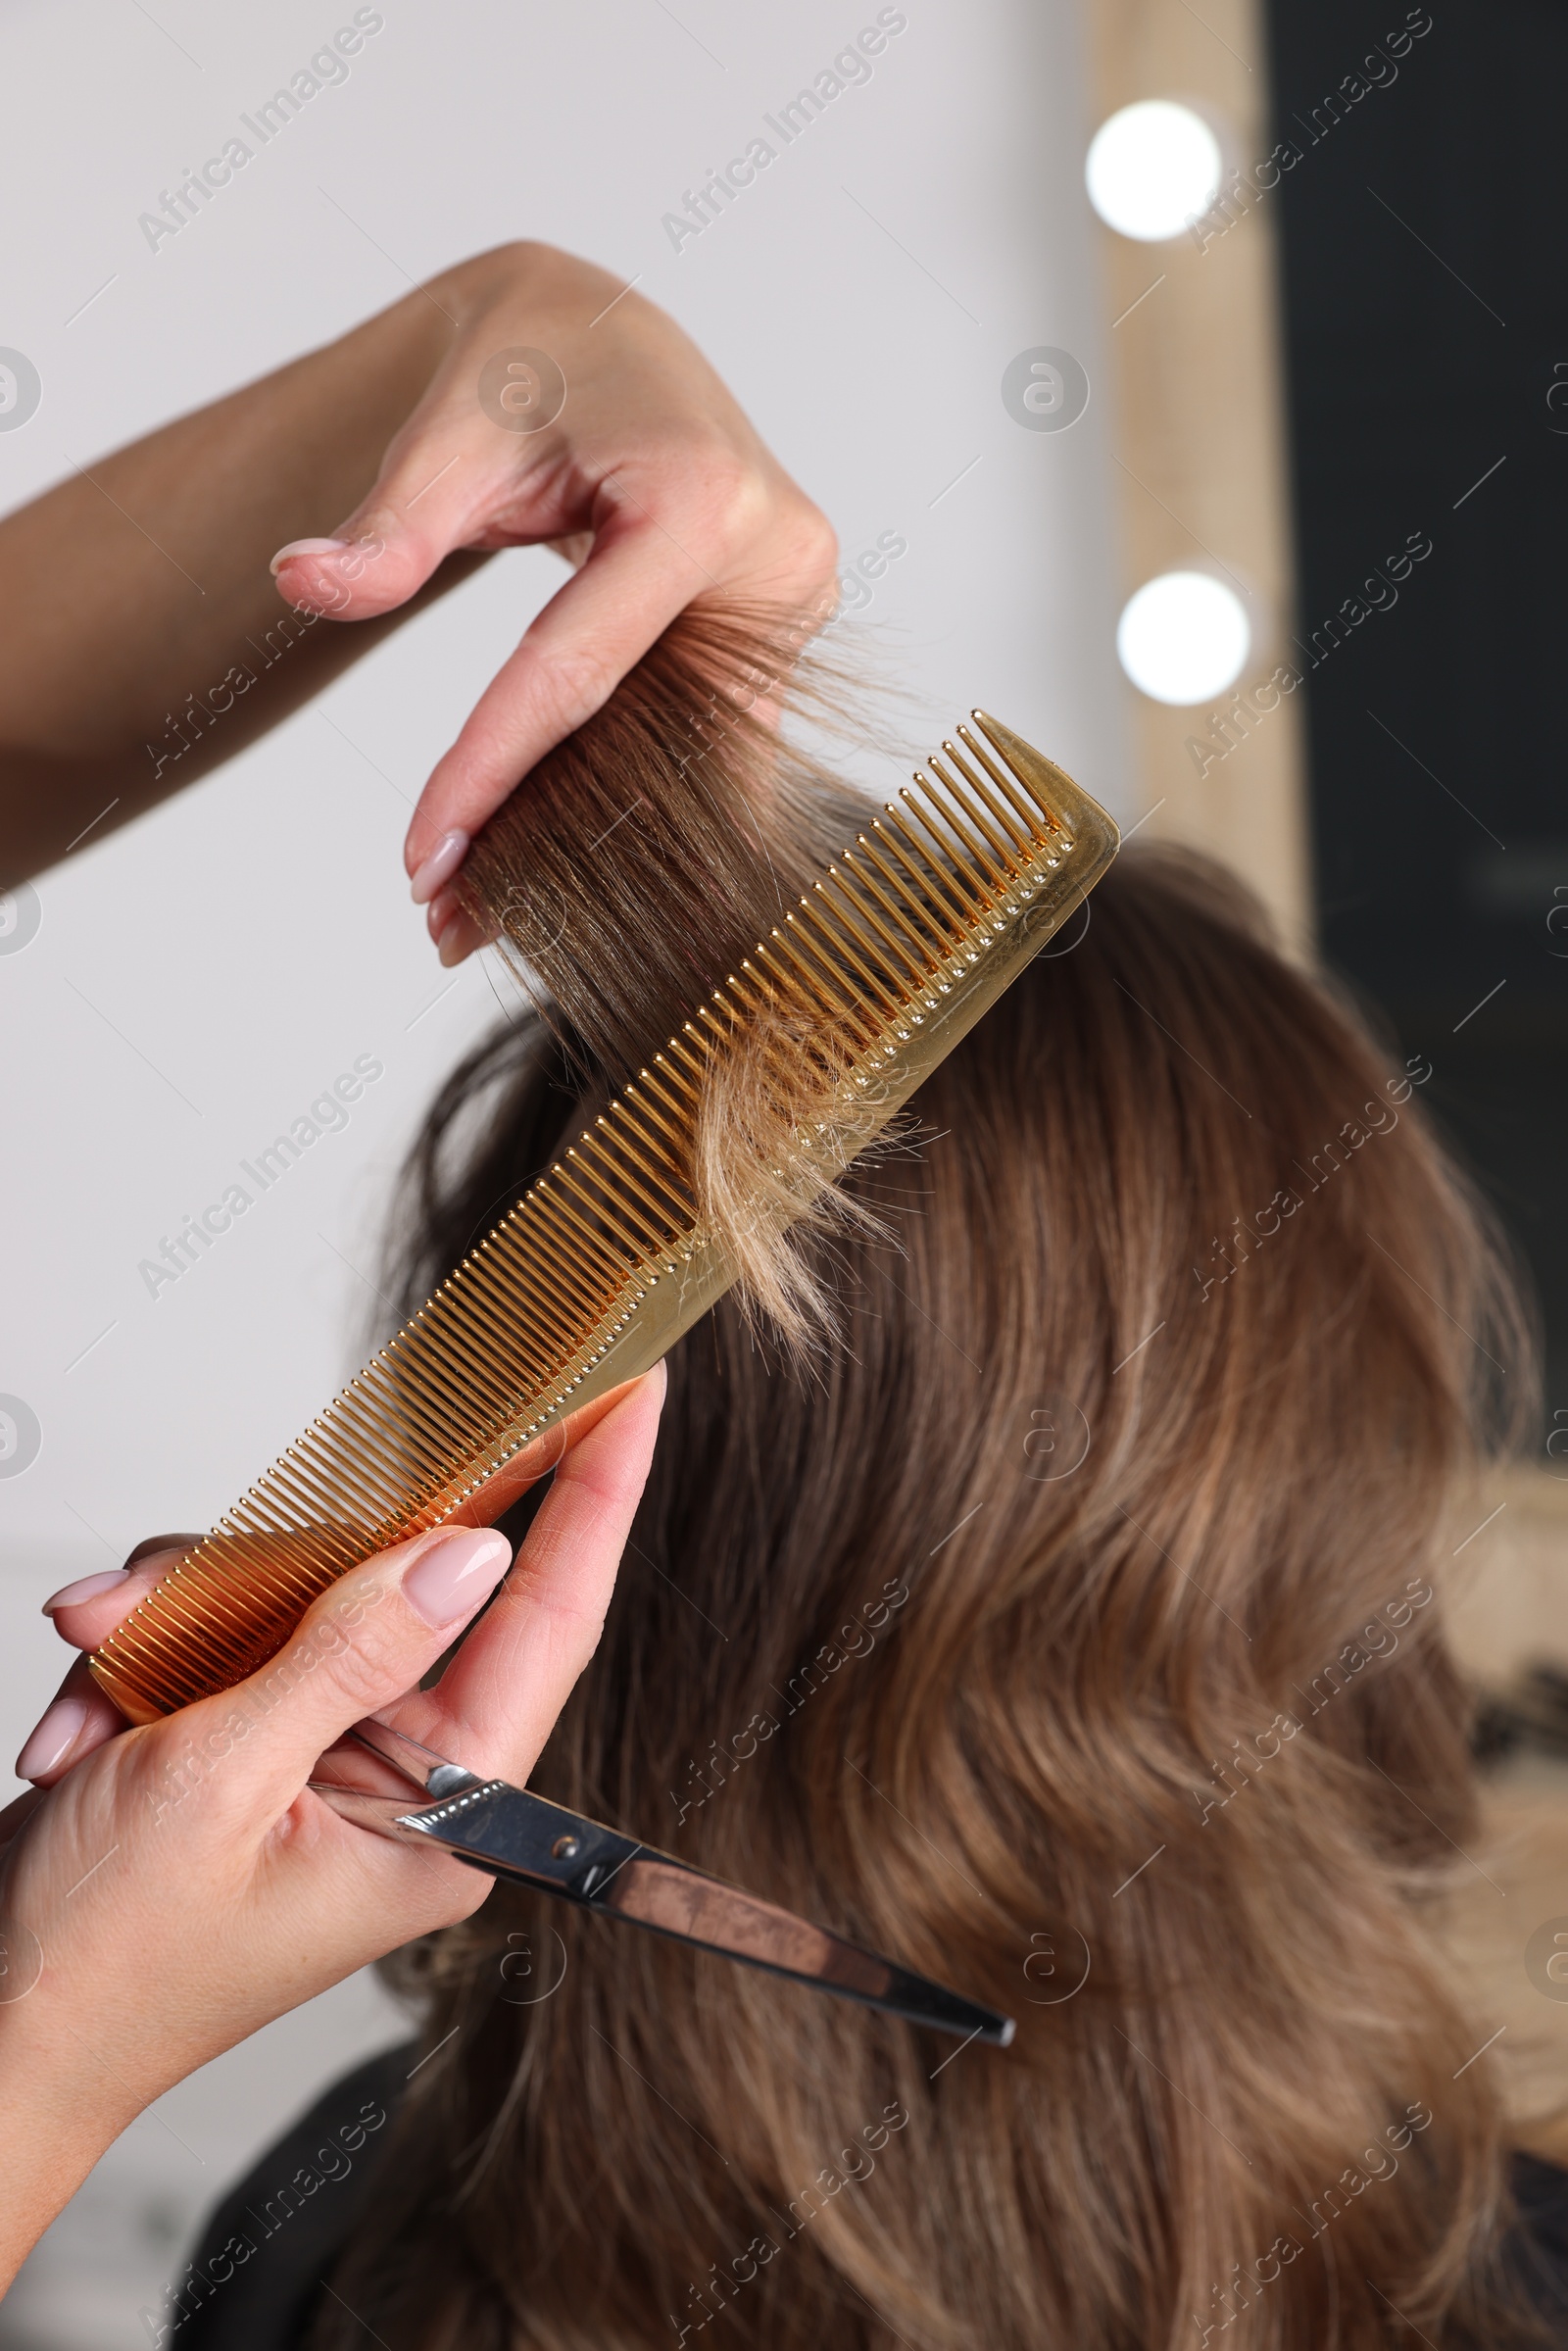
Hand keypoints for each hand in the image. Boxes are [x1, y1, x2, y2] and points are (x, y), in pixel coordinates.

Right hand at [0, 1369, 663, 2283]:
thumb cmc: (101, 1966)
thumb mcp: (221, 1782)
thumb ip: (345, 1652)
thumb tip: (469, 1553)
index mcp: (444, 1819)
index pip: (551, 1622)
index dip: (597, 1495)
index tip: (636, 1390)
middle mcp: (407, 1781)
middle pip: (406, 1584)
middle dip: (284, 1561)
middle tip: (220, 1554)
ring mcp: (330, 1753)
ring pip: (298, 1590)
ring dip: (180, 1618)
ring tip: (102, 1674)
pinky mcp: (256, 1736)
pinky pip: (227, 1628)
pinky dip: (145, 1652)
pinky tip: (81, 1721)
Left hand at [268, 241, 837, 964]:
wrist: (606, 333)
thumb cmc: (536, 363)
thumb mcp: (453, 428)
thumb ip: (390, 520)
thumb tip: (303, 582)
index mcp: (707, 501)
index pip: (579, 672)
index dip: (494, 768)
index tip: (425, 857)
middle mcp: (778, 565)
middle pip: (638, 742)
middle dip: (535, 836)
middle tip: (436, 921)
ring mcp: (790, 611)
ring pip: (674, 764)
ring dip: (577, 840)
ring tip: (473, 915)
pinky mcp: (777, 644)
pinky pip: (690, 744)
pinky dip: (611, 798)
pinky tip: (541, 866)